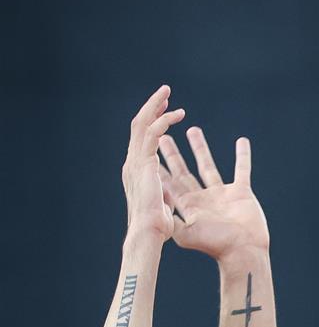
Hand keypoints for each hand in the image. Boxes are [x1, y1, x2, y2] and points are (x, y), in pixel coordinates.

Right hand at [122, 85, 184, 240]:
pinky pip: (152, 134)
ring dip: (155, 107)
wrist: (148, 233)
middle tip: (164, 94)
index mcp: (136, 172)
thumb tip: (168, 196)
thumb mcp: (161, 206)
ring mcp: (136, 161)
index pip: (141, 140)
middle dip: (151, 108)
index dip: (152, 123)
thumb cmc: (156, 228)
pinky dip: (163, 121)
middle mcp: (133, 163)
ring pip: (142, 124)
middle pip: (139, 126)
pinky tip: (177, 114)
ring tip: (167, 93)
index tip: (164, 112)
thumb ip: (163, 196)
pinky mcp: (144, 162)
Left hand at [158, 129, 268, 263]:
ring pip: (208, 166)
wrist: (244, 251)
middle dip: (173, 155)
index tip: (149, 153)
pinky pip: (242, 169)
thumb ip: (170, 220)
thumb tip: (152, 208)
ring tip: (192, 130)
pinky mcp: (241, 193)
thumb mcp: (186, 234)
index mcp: (189, 207)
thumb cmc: (216, 244)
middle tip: (163, 137)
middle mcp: (203, 199)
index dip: (159, 169)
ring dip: (200, 148)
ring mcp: (222, 195)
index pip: (169, 184)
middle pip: (184, 172)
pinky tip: (241, 140)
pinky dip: (242, 156)